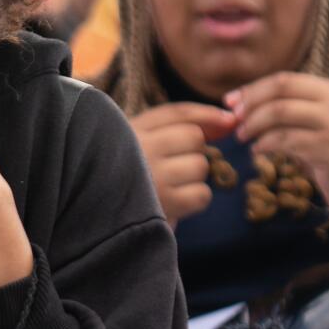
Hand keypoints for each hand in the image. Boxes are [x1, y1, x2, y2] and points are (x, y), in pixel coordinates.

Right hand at [129, 102, 236, 222]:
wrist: (97, 215)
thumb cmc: (125, 174)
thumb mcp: (139, 142)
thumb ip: (178, 125)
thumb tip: (231, 120)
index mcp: (129, 130)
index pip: (177, 112)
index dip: (208, 115)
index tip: (229, 120)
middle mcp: (139, 148)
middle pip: (194, 137)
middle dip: (193, 150)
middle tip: (175, 165)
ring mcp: (152, 176)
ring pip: (200, 165)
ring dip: (193, 176)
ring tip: (170, 185)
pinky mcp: (163, 204)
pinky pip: (202, 194)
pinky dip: (194, 199)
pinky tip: (176, 201)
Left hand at [229, 72, 328, 218]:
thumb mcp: (323, 123)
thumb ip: (295, 110)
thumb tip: (246, 105)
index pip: (285, 79)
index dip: (253, 89)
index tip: (230, 102)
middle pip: (281, 90)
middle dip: (250, 103)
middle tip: (234, 120)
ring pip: (280, 112)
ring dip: (254, 125)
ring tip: (243, 138)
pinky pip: (286, 140)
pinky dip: (265, 144)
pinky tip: (257, 152)